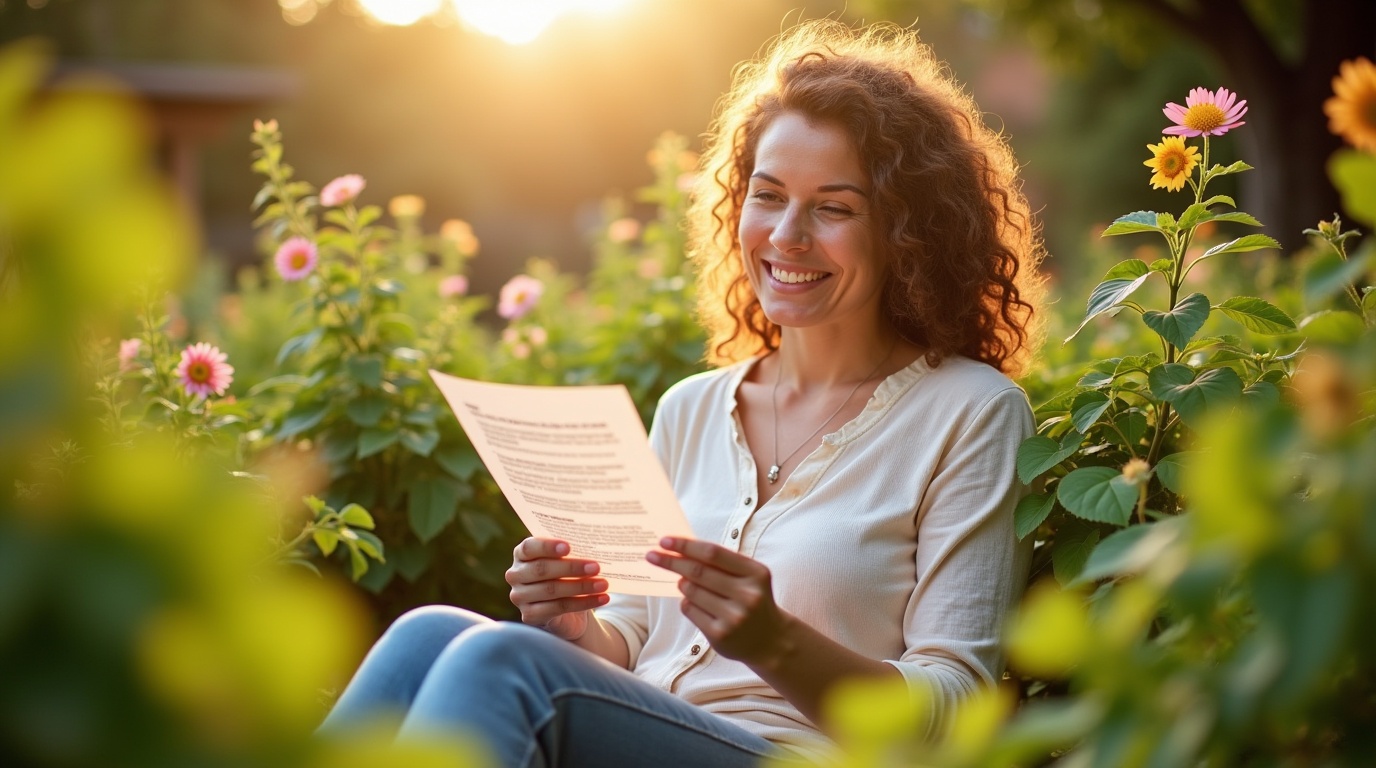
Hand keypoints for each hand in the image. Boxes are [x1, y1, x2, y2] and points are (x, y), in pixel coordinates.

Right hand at [505, 537, 608, 640]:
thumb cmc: (566, 575)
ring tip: (603, 584)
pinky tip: (601, 598)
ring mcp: (520, 596)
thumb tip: (592, 545)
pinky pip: (558, 608)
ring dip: (581, 586)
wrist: (567, 609)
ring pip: (551, 590)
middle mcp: (515, 575)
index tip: (568, 547)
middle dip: (571, 567)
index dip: (547, 546)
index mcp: (521, 554)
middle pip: (541, 569)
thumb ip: (571, 552)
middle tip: (596, 567)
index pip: (528, 547)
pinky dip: (583, 603)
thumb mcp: (566, 560)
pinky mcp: (530, 616)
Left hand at [646, 536, 788, 664]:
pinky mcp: (720, 635)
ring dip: (681, 583)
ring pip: (691, 592)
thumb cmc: (752, 599)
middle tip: (652, 555)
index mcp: (755, 573)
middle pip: (698, 572)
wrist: (770, 640)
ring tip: (683, 582)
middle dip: (672, 562)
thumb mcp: (749, 577)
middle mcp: (747, 595)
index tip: (665, 541)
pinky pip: (690, 610)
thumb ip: (722, 563)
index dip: (686, 546)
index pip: (713, 553)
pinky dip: (685, 602)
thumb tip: (681, 548)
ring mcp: (734, 617)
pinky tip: (692, 601)